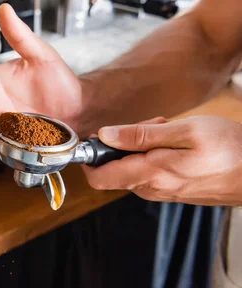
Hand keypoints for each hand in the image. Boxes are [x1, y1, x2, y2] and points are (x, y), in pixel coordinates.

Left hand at [83, 115, 241, 205]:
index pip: (98, 178)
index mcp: (150, 174)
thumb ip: (139, 135)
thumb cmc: (229, 148)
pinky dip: (154, 155)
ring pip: (133, 168)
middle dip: (123, 143)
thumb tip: (104, 135)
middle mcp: (152, 188)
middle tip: (152, 124)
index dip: (89, 158)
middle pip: (115, 169)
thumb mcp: (183, 131)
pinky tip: (177, 142)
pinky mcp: (175, 191)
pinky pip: (151, 173)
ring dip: (141, 146)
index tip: (98, 137)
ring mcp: (164, 192)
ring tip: (169, 130)